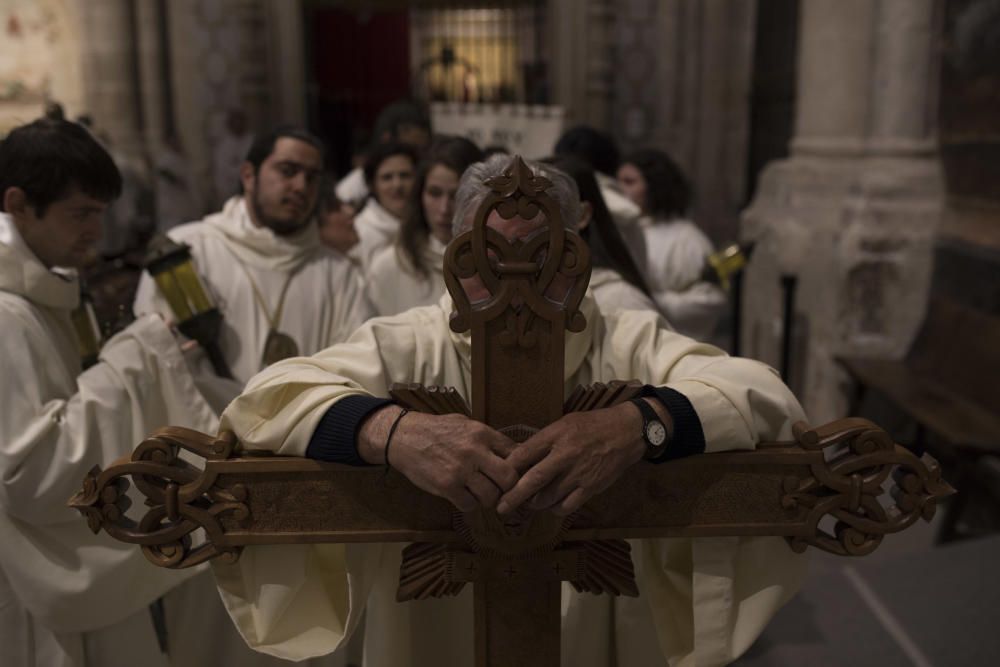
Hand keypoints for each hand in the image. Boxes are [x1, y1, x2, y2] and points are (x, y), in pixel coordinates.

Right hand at [359, 408, 518, 512]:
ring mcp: (461, 471)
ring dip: (488, 498)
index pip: (515, 452)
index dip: (519, 466)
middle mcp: (475, 451)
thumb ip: (488, 438)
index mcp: (482, 433)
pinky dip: (469, 504)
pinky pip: (470, 505)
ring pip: (491, 496)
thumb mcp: (466, 424)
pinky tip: (463, 496)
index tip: (516, 473)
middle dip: (508, 487)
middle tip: (500, 488)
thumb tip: (513, 451)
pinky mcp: (447, 487)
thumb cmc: (437, 430)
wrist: (404, 437)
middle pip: (509, 478)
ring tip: (479, 493)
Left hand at [496, 402, 647, 515]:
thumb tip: (520, 456)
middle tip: (501, 508)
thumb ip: (544, 440)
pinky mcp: (591, 488)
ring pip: (548, 498)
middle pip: (533, 481)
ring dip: (534, 504)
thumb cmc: (591, 425)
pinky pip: (566, 506)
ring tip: (529, 503)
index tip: (497, 478)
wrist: (625, 432)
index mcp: (556, 436)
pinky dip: (555, 509)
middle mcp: (565, 456)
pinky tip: (552, 505)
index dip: (508, 468)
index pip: (524, 454)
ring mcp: (578, 474)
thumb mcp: (564, 423)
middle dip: (513, 497)